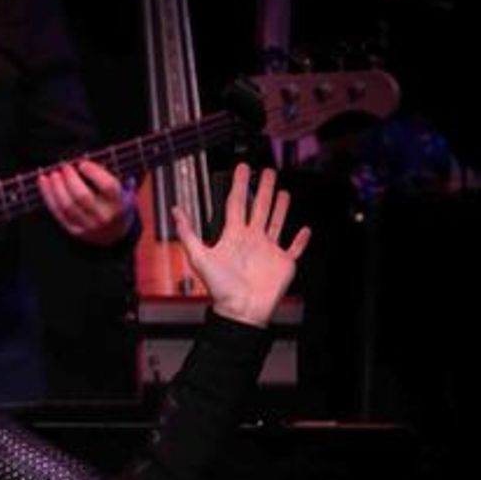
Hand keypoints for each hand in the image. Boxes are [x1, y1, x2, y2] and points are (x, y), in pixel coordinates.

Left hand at [37, 159, 135, 246]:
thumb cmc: (116, 204)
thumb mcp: (122, 190)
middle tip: (65, 166)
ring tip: (53, 174)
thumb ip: (109, 176)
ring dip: (56, 187)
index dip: (94, 172)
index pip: (108, 186)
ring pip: (67, 206)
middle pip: (83, 196)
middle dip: (70, 179)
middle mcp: (103, 217)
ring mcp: (87, 226)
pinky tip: (44, 182)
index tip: (82, 163)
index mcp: (119, 204)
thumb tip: (86, 161)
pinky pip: (57, 212)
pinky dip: (48, 196)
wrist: (115, 234)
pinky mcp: (74, 230)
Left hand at [173, 163, 310, 327]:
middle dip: (263, 189)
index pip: (236, 204)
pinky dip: (301, 240)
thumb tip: (175, 211)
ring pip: (276, 222)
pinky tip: (304, 230)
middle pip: (258, 208)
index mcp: (233, 236)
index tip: (242, 169)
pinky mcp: (283, 262)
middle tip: (267, 172)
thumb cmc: (220, 288)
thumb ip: (188, 233)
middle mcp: (251, 240)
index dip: (238, 185)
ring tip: (283, 192)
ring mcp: (268, 250)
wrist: (241, 310)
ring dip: (280, 207)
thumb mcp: (199, 257)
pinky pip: (294, 248)